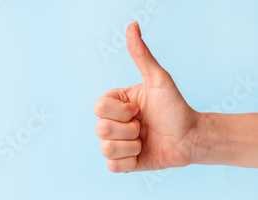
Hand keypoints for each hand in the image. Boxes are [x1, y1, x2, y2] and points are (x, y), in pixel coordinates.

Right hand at [94, 21, 201, 172]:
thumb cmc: (175, 106)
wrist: (191, 137)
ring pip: (106, 149)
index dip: (121, 111)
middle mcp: (112, 122)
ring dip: (131, 146)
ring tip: (145, 140)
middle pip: (100, 129)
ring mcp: (116, 143)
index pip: (98, 108)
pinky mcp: (123, 163)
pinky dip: (130, 161)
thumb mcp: (158, 79)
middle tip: (144, 125)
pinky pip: (112, 166)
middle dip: (129, 129)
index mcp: (115, 103)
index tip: (139, 109)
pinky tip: (142, 153)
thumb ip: (141, 55)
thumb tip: (132, 25)